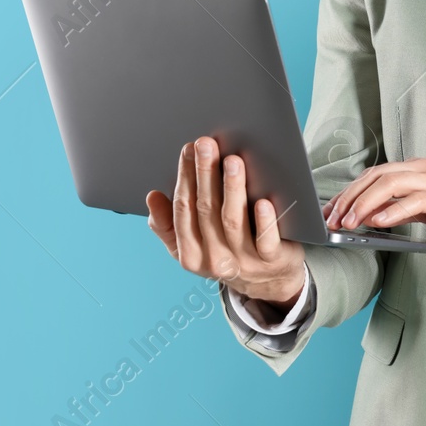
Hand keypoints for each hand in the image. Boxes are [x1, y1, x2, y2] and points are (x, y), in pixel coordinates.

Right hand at [146, 136, 307, 309]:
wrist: (269, 281)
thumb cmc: (227, 252)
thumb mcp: (192, 246)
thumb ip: (169, 224)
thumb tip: (153, 197)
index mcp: (190, 255)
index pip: (183, 209)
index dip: (185, 177)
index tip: (188, 149)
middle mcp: (215, 260)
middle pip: (206, 210)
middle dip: (204, 173)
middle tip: (206, 144)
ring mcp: (244, 262)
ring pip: (233, 221)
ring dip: (232, 189)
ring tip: (233, 161)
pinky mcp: (272, 260)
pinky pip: (266, 241)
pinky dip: (264, 221)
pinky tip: (264, 200)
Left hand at [324, 157, 425, 239]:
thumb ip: (404, 207)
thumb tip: (374, 216)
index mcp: (418, 169)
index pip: (375, 174)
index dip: (350, 191)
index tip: (333, 211)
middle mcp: (424, 169)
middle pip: (376, 176)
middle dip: (350, 198)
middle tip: (333, 219)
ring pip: (390, 184)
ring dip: (364, 204)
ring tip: (349, 223)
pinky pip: (415, 200)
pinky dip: (393, 210)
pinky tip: (378, 222)